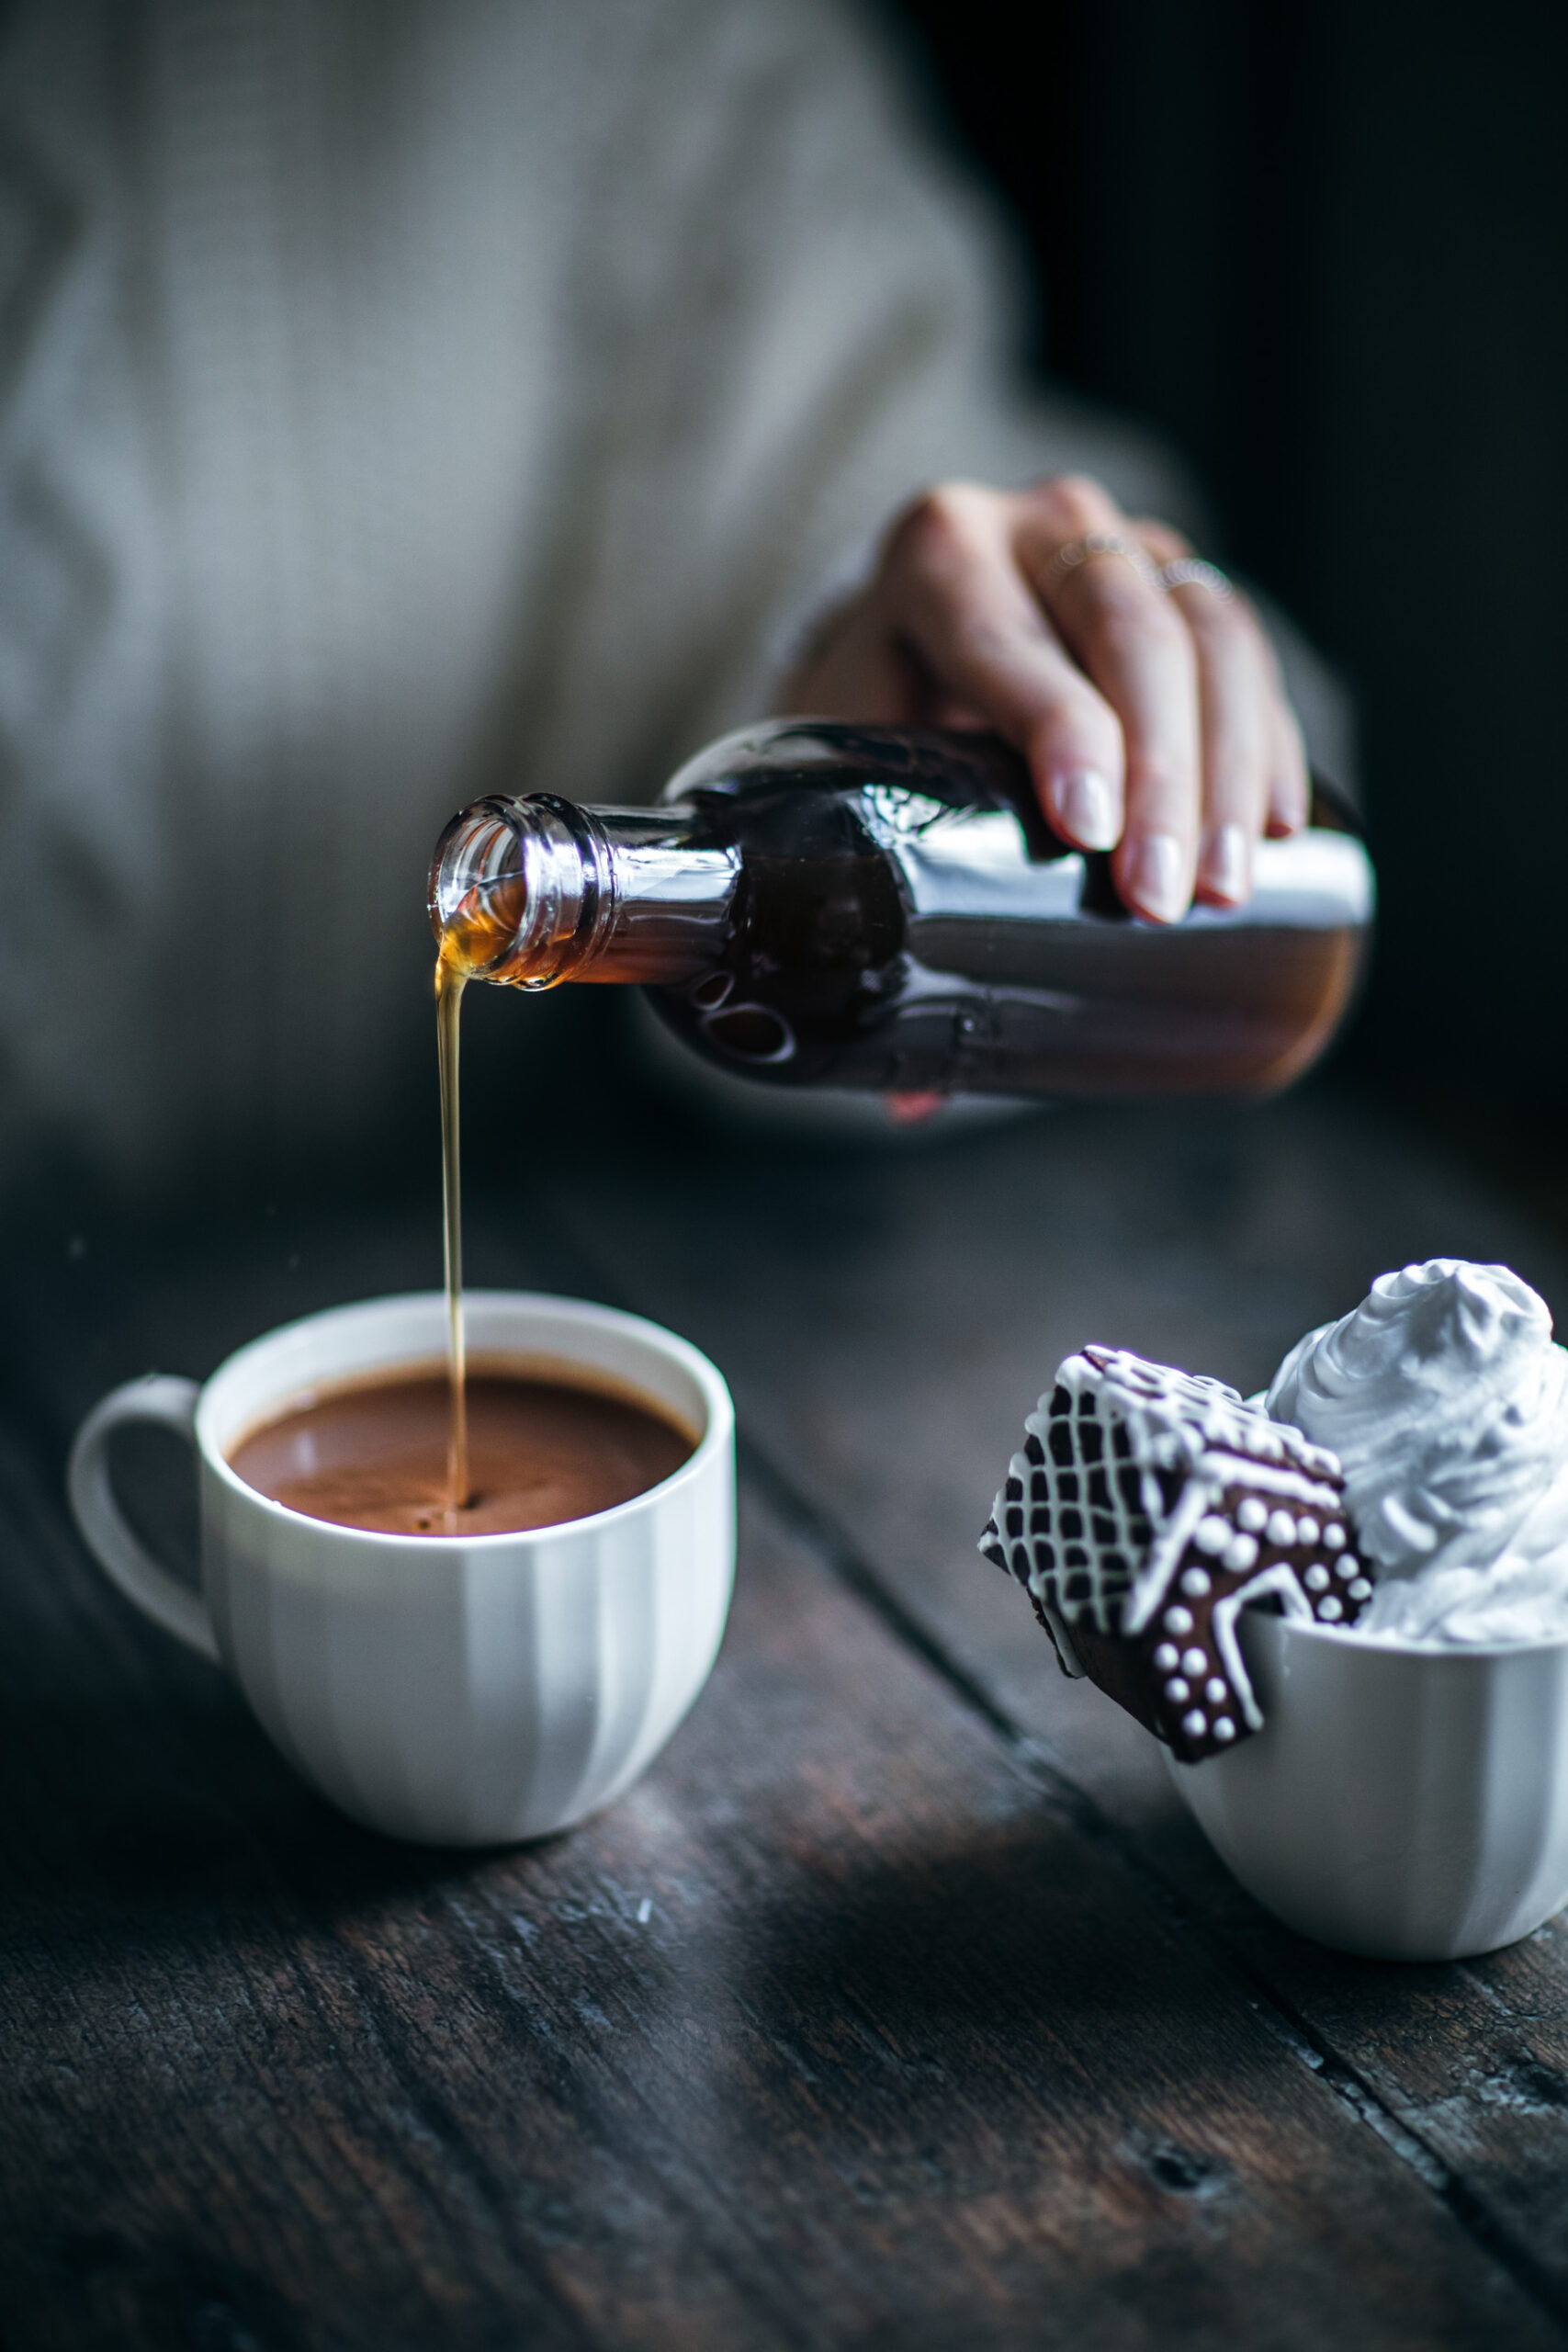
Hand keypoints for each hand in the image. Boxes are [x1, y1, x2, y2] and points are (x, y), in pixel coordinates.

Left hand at [777, 475, 1308, 920]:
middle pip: (1124, 630)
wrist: (901, 636)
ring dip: (1232, 761)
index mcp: (931, 554)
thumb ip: (858, 898)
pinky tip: (1280, 826)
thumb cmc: (863, 716)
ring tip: (1229, 884)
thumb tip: (909, 1097)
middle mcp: (1034, 524)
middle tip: (1165, 897)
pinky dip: (1270, 736)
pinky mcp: (1181, 575)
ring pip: (1208, 627)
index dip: (1057, 727)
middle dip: (1161, 772)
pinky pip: (1248, 644)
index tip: (1089, 829)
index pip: (1002, 635)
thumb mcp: (841, 765)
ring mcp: (1119, 541)